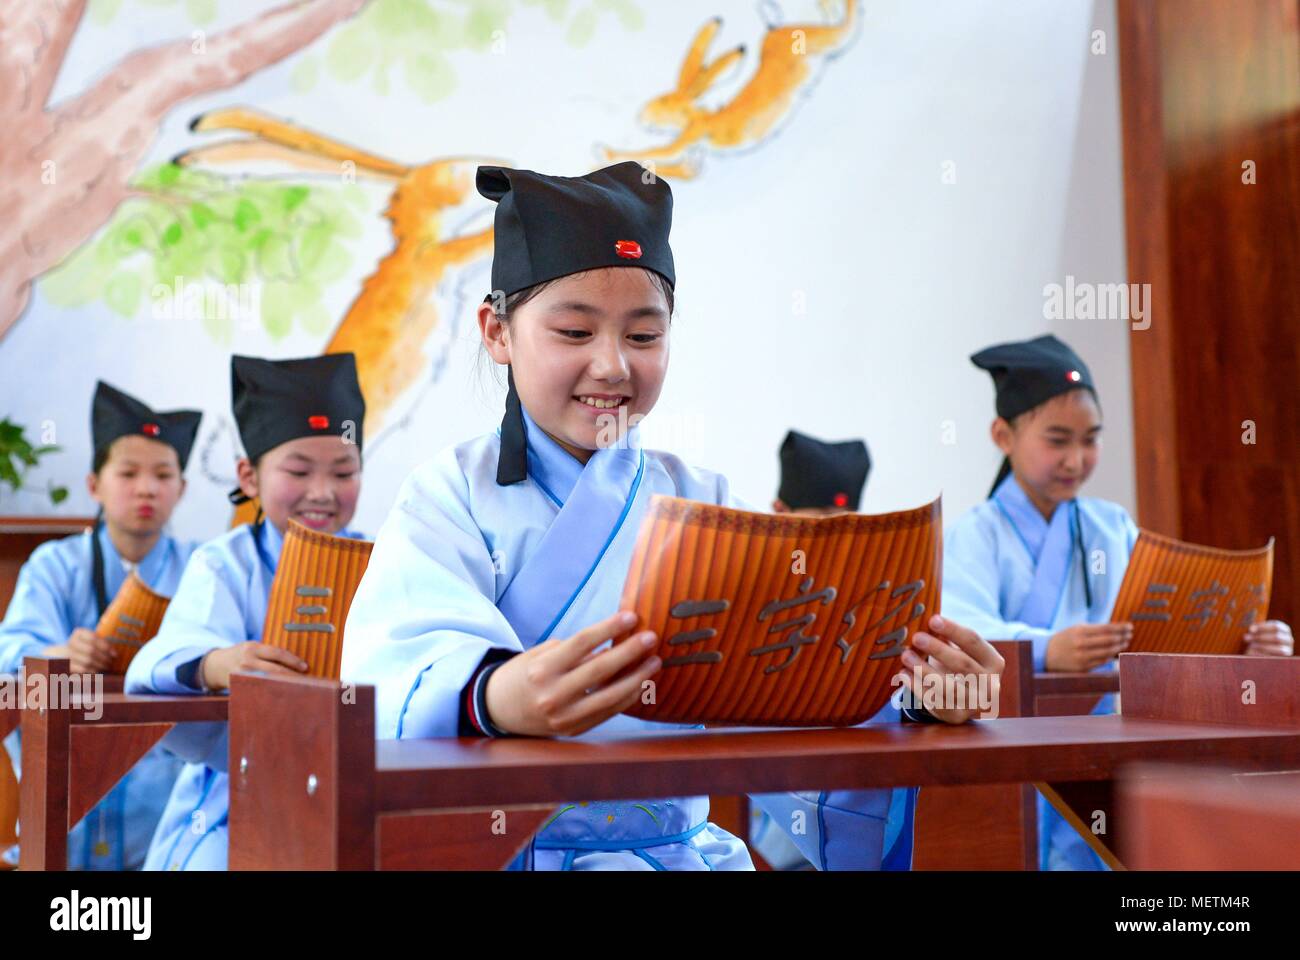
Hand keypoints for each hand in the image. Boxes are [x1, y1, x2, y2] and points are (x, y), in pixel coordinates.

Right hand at [47, 628, 115, 673]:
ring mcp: (66, 654)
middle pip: (91, 650)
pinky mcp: (65, 665)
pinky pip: (82, 670)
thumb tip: (114, 654)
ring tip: (106, 667)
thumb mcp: (92, 642)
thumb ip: (102, 644)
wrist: (62, 656)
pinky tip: (97, 672)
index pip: (93, 638)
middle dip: (104, 658)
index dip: (106, 646)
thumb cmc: (85, 648)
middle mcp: (71, 642)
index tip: (115, 654)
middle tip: (111, 662)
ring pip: (87, 661)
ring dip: (100, 665)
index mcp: (79, 633)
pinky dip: (92, 671)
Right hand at [199, 642, 307, 690]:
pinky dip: (271, 693)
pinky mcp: (239, 686)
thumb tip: (295, 662)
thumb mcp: (252, 647)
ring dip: (284, 686)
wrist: (215, 665)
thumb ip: (268, 653)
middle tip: (306, 681)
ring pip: (268, 681)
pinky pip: (258, 690)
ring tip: (297, 689)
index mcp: (252, 648)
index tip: (305, 667)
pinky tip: (281, 697)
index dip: (293, 660)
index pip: (277, 653)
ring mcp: (241, 675)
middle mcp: (246, 661)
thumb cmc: (240, 655)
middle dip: (291, 676)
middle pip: (274, 669)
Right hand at [484, 610, 660, 736]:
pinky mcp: (573, 730)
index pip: (582, 642)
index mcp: (542, 668)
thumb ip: (575, 652)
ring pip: (609, 696)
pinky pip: (607, 713)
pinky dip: (627, 698)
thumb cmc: (523, 674)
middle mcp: (552, 694)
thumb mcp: (541, 655)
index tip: (631, 617)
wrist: (498, 710)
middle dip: (629, 652)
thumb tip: (613, 644)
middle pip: (600, 669)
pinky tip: (641, 684)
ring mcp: (564, 716)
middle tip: (651, 638)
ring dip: (636, 678)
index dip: (609, 628)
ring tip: (654, 662)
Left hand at [896, 614, 1005, 723]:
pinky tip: (903, 674)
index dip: (952, 629)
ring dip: (923, 669)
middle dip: (937, 649)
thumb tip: (925, 618)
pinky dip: (917, 687)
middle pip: (961, 663)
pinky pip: (935, 701)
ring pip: (948, 685)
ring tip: (905, 655)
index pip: (973, 641)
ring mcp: (975, 703)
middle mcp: (990, 685)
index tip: (932, 619)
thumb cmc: (957, 665)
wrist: (962, 699)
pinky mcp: (956, 716)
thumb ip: (947, 637)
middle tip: (916, 637)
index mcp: (995, 662)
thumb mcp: (960, 650)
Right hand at [1045, 622, 1131, 671]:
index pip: (1106, 628)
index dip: (1121, 627)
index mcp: (1079, 631)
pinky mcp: (1083, 668)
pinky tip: (1114, 652)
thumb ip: (1095, 630)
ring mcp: (1082, 657)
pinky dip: (1110, 656)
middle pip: (1109, 640)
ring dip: (1119, 647)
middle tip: (1129, 635)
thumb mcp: (1076, 629)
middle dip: (1122, 637)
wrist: (1046, 654)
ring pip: (1108, 652)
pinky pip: (1102, 661)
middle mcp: (1081, 644)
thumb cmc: (1065, 639)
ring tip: (1125, 642)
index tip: (1130, 626)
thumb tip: (1117, 630)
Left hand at [1244, 620, 1292, 656]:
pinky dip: (1263, 655)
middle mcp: (1289, 639)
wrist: (1262, 653)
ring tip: (1250, 646)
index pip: (1276, 626)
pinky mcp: (1283, 660)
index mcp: (1284, 629)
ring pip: (1278, 649)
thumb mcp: (1258, 632)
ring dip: (1262, 647)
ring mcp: (1288, 650)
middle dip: (1260, 637)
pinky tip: (1253, 653)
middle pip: (1276, 637)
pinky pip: (1274, 658)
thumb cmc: (1259, 639)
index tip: (1250, 629)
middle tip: (1246, 638)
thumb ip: (1255, 629)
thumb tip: (1251, 629)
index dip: (1262, 627)